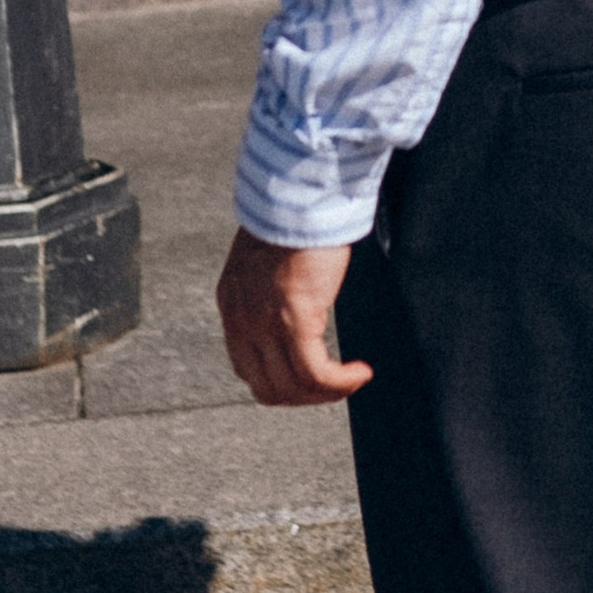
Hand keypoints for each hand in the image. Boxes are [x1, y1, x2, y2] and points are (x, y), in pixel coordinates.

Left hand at [216, 227, 370, 405]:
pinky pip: (317, 373)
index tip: (311, 377)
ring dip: (326, 393)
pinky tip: (360, 373)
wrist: (298, 195)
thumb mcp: (267, 260)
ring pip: (293, 388)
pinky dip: (341, 382)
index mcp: (232, 306)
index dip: (281, 383)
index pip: (247, 369)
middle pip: (268, 389)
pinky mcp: (295, 321)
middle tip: (336, 386)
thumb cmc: (293, 216)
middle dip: (305, 397)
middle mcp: (241, 320)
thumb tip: (294, 305)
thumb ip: (270, 288)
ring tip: (353, 380)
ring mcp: (264, 324)